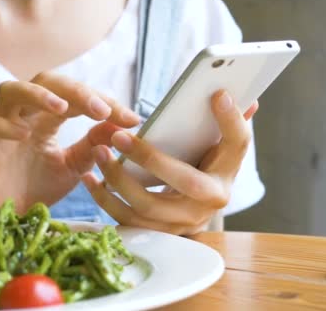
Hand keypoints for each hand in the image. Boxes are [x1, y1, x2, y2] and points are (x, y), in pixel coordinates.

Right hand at [0, 72, 139, 212]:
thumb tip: (123, 124)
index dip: (103, 102)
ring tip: (61, 109)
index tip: (132, 120)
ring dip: (36, 94)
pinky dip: (1, 125)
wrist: (7, 218)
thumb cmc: (36, 186)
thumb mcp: (74, 166)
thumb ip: (94, 145)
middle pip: (45, 81)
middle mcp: (23, 113)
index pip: (75, 96)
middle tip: (101, 110)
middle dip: (75, 91)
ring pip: (10, 89)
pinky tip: (23, 136)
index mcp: (46, 117)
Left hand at [82, 90, 258, 234]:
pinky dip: (104, 199)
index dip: (230, 122)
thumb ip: (226, 122)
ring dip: (118, 179)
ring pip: (147, 205)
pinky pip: (126, 219)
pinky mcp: (155, 233)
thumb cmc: (200, 170)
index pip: (236, 145)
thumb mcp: (216, 148)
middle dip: (150, 158)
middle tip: (119, 135)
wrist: (189, 210)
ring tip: (98, 151)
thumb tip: (226, 91)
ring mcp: (180, 223)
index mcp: (226, 175)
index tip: (216, 94)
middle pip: (184, 182)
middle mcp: (207, 205)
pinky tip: (89, 178)